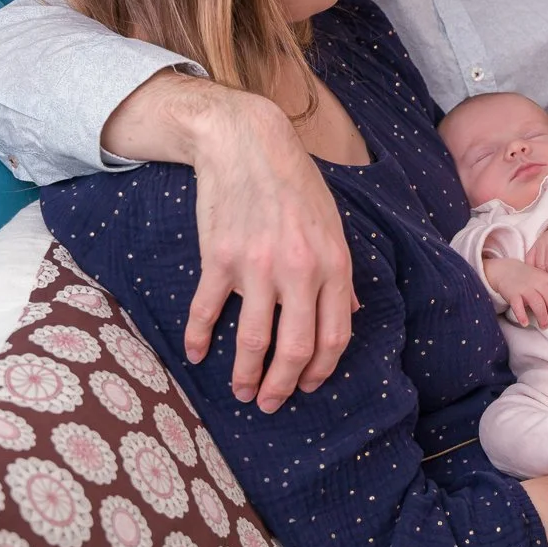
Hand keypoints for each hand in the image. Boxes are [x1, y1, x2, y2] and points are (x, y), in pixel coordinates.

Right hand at [117, 73, 354, 411]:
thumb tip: (350, 315)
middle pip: (295, 348)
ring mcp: (257, 266)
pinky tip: (196, 354)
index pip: (335, 335)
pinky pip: (208, 311)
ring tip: (241, 392)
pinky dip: (199, 338)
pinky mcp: (219, 258)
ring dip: (245, 375)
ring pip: (253, 340)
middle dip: (283, 386)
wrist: (246, 142)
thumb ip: (340, 274)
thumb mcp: (332, 224)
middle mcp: (299, 270)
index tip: (308, 385)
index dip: (321, 369)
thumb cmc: (294, 183)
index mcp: (333, 263)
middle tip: (272, 404)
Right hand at [486, 256, 547, 328]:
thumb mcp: (544, 277)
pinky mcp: (513, 294)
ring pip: (539, 305)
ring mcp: (525, 288)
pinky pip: (519, 307)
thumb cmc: (529, 277)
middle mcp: (538, 282)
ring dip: (543, 318)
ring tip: (543, 325)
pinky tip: (525, 323)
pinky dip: (522, 317)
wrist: (506, 270)